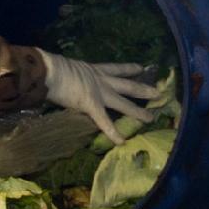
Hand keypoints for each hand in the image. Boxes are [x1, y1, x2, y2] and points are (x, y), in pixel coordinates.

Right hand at [37, 51, 158, 143]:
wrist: (49, 70)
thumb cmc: (52, 67)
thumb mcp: (67, 68)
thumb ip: (72, 76)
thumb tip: (65, 79)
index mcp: (94, 70)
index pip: (116, 69)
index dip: (130, 68)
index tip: (141, 68)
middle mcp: (101, 80)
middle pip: (128, 85)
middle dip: (144, 89)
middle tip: (160, 92)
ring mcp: (99, 93)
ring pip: (123, 103)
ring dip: (138, 112)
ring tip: (151, 118)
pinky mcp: (92, 105)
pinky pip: (104, 122)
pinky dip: (113, 132)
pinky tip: (122, 141)